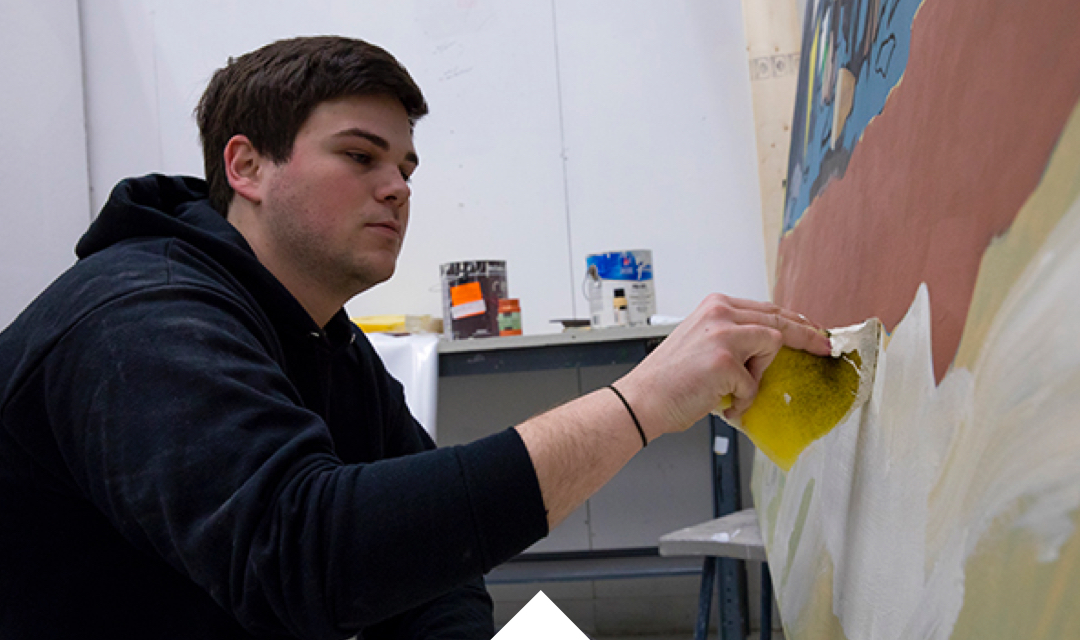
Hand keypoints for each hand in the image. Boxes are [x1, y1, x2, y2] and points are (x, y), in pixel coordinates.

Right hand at [614, 294, 830, 438]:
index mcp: (715, 306)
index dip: (795, 321)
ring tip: (731, 388)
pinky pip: (754, 383)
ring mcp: (724, 334)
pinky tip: (720, 401)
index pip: (767, 309)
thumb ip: (734, 337)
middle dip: (808, 335)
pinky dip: (740, 399)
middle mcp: (720, 313)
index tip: (814, 331)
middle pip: (779, 319)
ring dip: (758, 374)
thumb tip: (769, 347)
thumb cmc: (670, 379)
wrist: (643, 399)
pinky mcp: (726, 360)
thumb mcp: (702, 342)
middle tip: (825, 347)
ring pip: (771, 345)